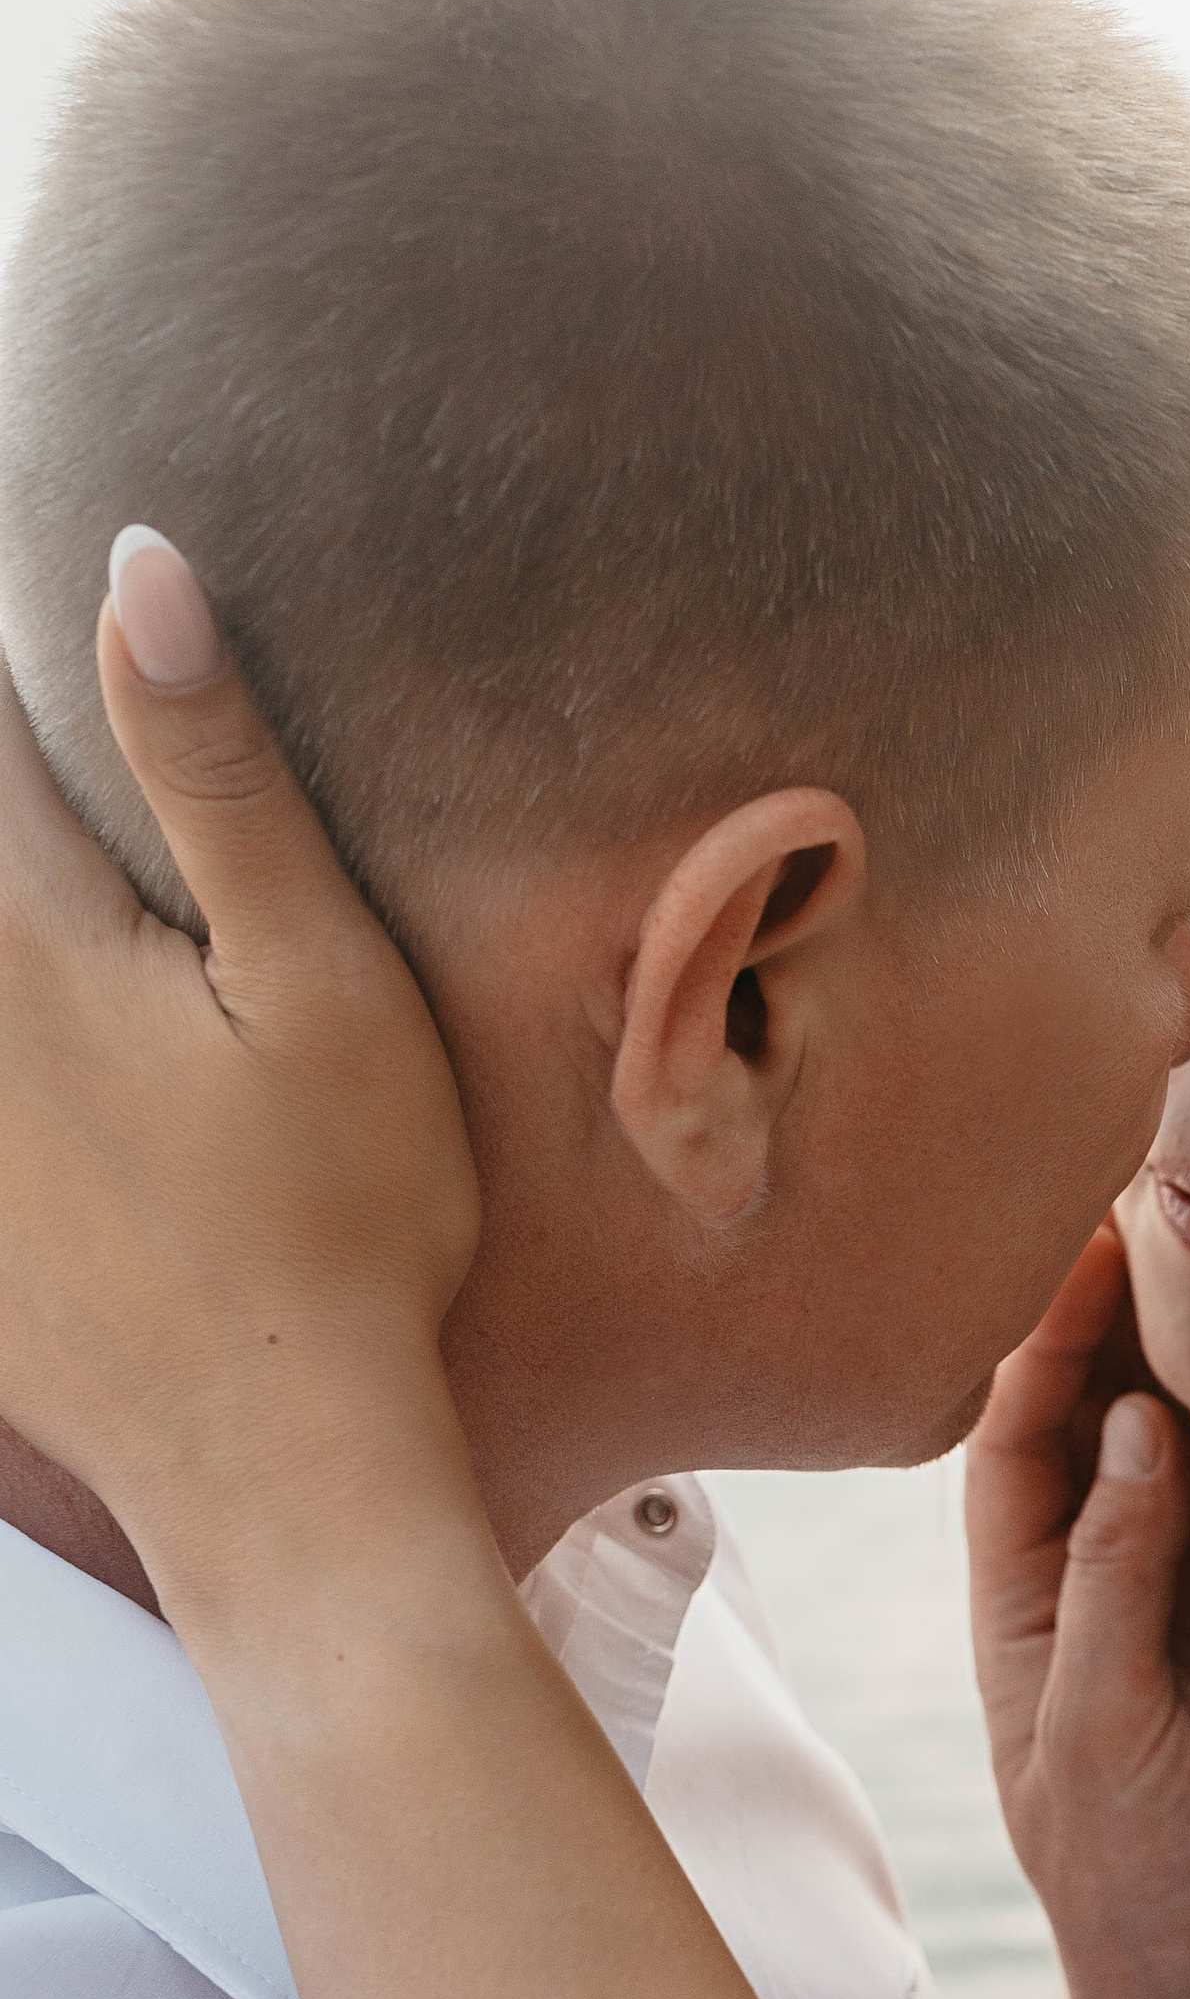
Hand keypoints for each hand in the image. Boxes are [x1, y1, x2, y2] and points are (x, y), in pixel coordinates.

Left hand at [0, 540, 477, 1633]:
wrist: (274, 1460)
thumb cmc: (346, 1222)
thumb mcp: (324, 990)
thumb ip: (221, 779)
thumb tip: (139, 567)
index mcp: (36, 930)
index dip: (3, 622)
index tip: (22, 539)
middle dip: (3, 777)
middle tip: (30, 715)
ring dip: (1, 876)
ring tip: (55, 887)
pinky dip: (1, 1028)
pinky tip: (44, 1013)